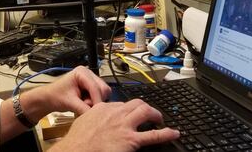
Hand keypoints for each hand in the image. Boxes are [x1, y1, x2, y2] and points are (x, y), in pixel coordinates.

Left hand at [39, 66, 111, 114]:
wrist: (49, 98)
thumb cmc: (56, 96)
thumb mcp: (69, 103)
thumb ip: (83, 108)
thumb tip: (96, 116)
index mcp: (82, 72)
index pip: (96, 87)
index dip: (97, 101)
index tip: (97, 114)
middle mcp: (89, 74)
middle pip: (103, 89)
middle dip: (97, 101)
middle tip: (85, 107)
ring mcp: (92, 80)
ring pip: (104, 93)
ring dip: (96, 102)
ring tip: (83, 105)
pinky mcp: (92, 87)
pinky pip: (101, 96)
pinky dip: (95, 102)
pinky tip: (85, 104)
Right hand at [50, 99, 179, 151]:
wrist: (77, 150)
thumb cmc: (77, 141)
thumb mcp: (83, 121)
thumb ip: (92, 117)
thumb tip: (94, 119)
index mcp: (103, 108)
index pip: (120, 104)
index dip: (127, 109)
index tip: (130, 113)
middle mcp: (116, 113)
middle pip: (136, 103)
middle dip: (145, 107)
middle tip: (149, 113)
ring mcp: (125, 125)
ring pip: (146, 111)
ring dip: (155, 114)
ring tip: (160, 119)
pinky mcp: (131, 139)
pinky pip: (153, 134)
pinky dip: (166, 133)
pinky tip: (173, 133)